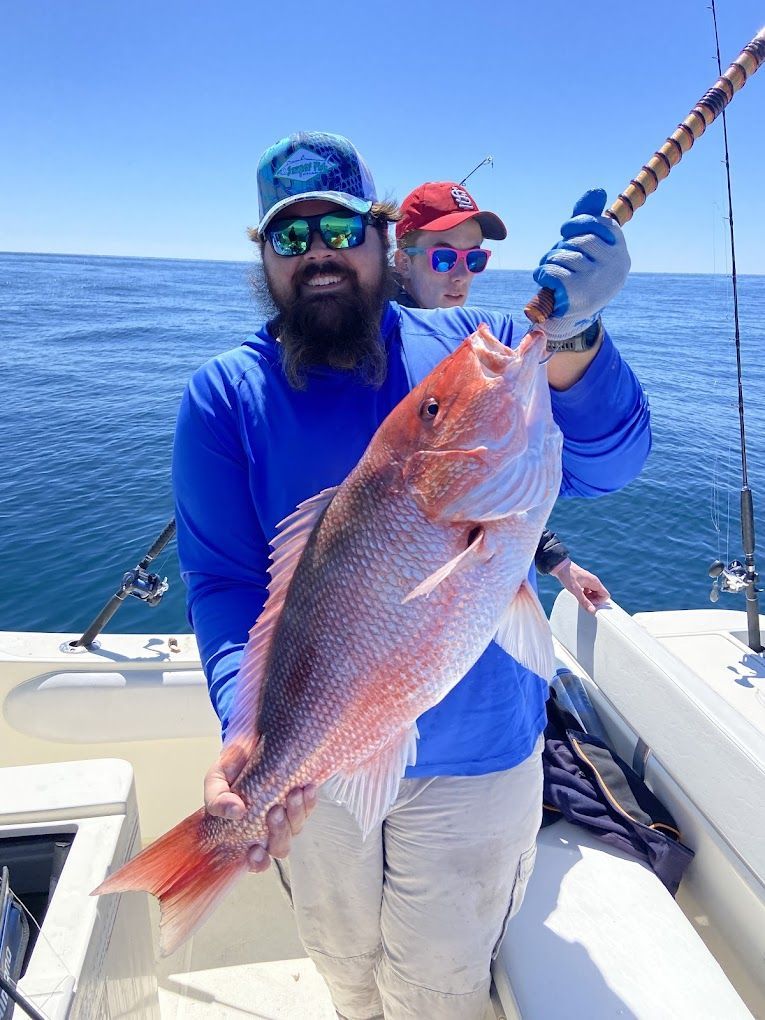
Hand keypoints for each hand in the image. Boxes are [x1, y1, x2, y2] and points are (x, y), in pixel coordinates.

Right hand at [204, 745, 316, 872]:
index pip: (255, 860)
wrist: (247, 744)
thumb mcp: (216, 780)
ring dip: (296, 814)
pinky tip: (308, 788)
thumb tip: (236, 812)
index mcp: (243, 833)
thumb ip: (217, 798)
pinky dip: (310, 801)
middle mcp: (267, 829)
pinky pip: (309, 807)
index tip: (256, 850)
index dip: (258, 862)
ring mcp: (285, 815)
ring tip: (293, 793)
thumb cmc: (230, 769)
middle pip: (280, 846)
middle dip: (279, 832)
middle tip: (274, 810)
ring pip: (296, 828)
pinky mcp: (299, 800)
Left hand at [532, 189, 629, 340]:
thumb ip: (590, 218)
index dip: (577, 224)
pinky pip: (550, 270)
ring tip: (554, 274)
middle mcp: (614, 264)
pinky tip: (546, 282)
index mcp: (619, 250)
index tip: (566, 232)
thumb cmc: (580, 275)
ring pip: (561, 255)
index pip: (598, 223)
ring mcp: (597, 279)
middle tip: (559, 260)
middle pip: (577, 240)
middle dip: (560, 247)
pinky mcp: (577, 293)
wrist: (572, 317)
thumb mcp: (588, 247)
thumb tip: (597, 190)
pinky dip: (542, 274)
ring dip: (549, 262)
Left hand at [550, 557, 609, 613]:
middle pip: (600, 594)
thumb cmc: (567, 576)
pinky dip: (583, 593)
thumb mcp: (575, 590)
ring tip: (578, 596)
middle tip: (582, 600)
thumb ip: (584, 601)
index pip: (606, 595)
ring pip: (593, 592)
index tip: (589, 601)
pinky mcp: (583, 581)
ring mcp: (588, 581)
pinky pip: (587, 590)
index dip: (599, 601)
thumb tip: (592, 610)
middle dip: (593, 600)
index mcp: (595, 582)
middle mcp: (593, 581)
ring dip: (588, 597)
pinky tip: (576, 593)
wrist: (559, 565)